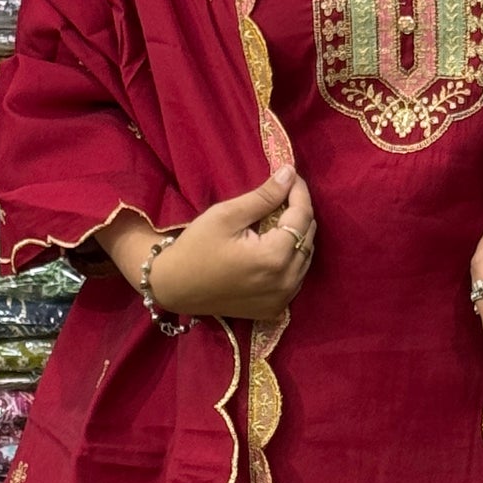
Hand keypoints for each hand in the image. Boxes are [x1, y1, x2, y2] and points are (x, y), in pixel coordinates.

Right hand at [145, 166, 317, 323]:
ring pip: (305, 258)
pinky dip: (290, 259)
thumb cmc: (195, 247)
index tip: (290, 175)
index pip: (302, 217)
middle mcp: (285, 282)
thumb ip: (264, 196)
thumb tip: (289, 174)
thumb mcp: (227, 215)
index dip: (299, 192)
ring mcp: (282, 299)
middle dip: (298, 213)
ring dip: (296, 236)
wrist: (174, 287)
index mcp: (274, 258)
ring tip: (276, 219)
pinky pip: (295, 277)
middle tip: (281, 195)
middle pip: (308, 237)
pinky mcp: (275, 309)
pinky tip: (272, 246)